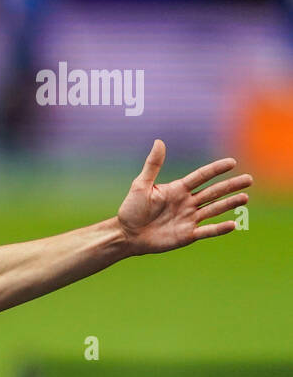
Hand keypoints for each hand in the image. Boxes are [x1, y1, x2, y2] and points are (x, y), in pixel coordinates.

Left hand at [116, 140, 251, 254]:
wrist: (127, 234)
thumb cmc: (131, 209)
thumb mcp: (141, 185)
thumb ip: (153, 165)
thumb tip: (159, 141)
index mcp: (178, 189)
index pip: (201, 176)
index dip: (215, 169)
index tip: (232, 162)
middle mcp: (187, 202)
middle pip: (213, 192)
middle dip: (231, 186)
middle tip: (249, 179)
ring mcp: (189, 218)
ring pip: (214, 209)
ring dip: (229, 204)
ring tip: (245, 198)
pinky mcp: (187, 235)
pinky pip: (207, 231)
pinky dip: (219, 228)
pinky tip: (233, 224)